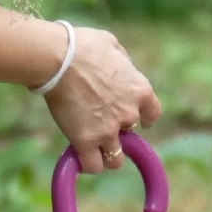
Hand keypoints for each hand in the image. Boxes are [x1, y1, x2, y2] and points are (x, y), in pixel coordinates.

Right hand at [42, 27, 161, 173]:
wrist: (58, 59)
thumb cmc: (83, 46)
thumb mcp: (113, 45)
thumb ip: (122, 63)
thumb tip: (121, 69)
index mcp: (140, 90)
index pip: (152, 115)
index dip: (142, 119)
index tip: (134, 120)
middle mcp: (129, 114)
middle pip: (130, 138)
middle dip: (117, 133)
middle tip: (99, 124)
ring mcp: (108, 131)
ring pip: (115, 160)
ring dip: (105, 154)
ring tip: (91, 146)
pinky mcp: (85, 141)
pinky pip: (93, 166)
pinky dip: (88, 164)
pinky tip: (79, 155)